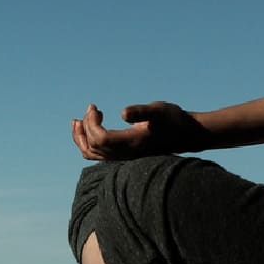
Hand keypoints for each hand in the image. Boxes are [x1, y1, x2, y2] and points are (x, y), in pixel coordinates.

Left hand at [70, 102, 206, 160]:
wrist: (187, 134)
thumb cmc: (173, 119)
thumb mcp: (159, 110)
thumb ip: (142, 112)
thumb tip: (123, 113)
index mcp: (131, 143)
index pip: (100, 138)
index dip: (91, 122)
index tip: (94, 106)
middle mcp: (125, 154)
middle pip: (93, 146)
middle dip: (85, 126)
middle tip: (91, 108)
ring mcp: (124, 157)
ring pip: (92, 153)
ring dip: (81, 137)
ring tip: (76, 121)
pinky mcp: (125, 155)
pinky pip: (99, 154)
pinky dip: (89, 142)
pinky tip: (89, 128)